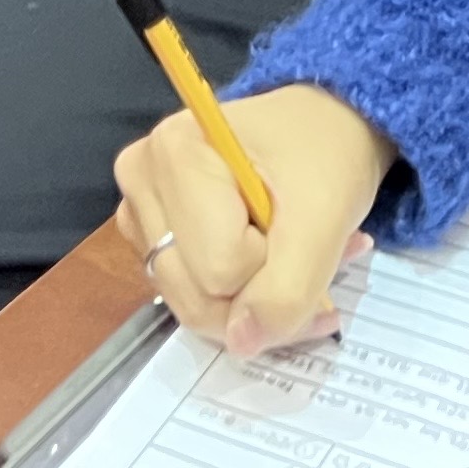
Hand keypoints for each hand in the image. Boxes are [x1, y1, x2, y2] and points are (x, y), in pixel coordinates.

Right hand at [111, 83, 397, 355]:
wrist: (327, 124)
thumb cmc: (327, 152)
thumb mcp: (327, 216)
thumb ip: (288, 289)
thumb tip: (241, 343)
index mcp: (175, 151)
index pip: (219, 269)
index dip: (272, 265)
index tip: (302, 225)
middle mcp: (142, 176)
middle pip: (196, 294)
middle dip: (261, 293)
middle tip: (307, 251)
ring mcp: (141, 207)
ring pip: (191, 303)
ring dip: (254, 296)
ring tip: (294, 252)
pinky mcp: (150, 232)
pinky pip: (188, 294)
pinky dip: (237, 291)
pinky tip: (269, 256)